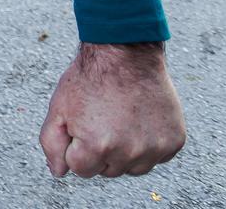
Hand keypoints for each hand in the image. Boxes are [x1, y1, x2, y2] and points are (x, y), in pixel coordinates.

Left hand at [40, 43, 185, 178]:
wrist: (125, 53)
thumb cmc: (90, 78)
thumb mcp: (58, 108)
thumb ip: (52, 144)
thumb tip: (59, 171)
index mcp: (97, 147)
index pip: (80, 169)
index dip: (76, 146)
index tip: (82, 125)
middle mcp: (129, 153)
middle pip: (107, 170)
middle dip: (99, 150)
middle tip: (101, 120)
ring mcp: (154, 148)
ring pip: (133, 167)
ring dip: (125, 151)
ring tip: (119, 120)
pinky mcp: (174, 141)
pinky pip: (156, 156)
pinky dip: (148, 144)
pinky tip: (139, 120)